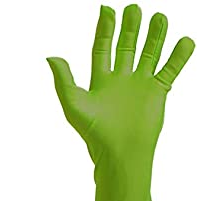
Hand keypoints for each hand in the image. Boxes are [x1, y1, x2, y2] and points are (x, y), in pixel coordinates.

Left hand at [47, 5, 193, 165]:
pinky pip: (170, 69)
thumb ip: (63, 79)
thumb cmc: (94, 133)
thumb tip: (51, 56)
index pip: (102, 48)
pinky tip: (185, 40)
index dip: (105, 29)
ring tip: (160, 17)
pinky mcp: (157, 93)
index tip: (107, 9)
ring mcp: (140, 86)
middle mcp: (121, 80)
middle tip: (134, 8)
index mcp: (100, 81)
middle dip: (130, 27)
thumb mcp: (73, 104)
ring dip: (155, 36)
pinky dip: (179, 56)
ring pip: (150, 53)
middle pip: (127, 46)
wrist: (119, 153)